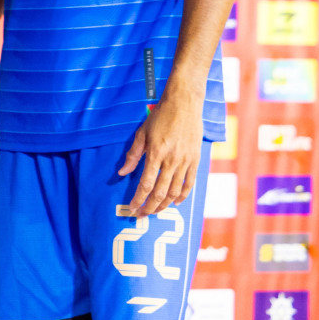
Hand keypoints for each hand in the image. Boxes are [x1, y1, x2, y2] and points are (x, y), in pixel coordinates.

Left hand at [118, 92, 204, 215]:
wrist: (184, 104)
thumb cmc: (160, 116)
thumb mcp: (142, 133)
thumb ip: (133, 154)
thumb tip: (122, 172)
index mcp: (156, 153)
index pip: (146, 184)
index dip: (138, 199)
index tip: (132, 208)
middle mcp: (172, 160)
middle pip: (161, 192)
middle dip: (150, 207)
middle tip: (141, 215)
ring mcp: (186, 161)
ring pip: (175, 191)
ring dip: (165, 204)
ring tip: (155, 211)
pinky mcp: (196, 160)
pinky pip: (190, 183)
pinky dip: (183, 195)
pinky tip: (175, 202)